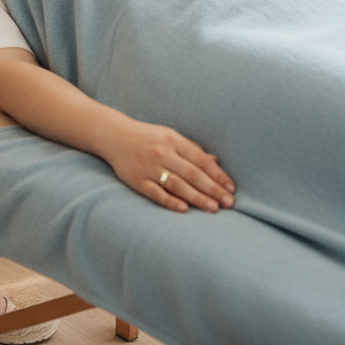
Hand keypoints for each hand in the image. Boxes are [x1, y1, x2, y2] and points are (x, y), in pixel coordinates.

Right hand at [103, 116, 235, 214]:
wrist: (114, 135)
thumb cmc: (147, 137)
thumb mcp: (170, 136)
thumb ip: (192, 149)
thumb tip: (216, 162)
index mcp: (173, 140)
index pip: (200, 160)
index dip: (218, 175)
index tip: (231, 188)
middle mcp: (162, 153)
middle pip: (192, 174)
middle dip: (212, 189)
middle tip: (229, 203)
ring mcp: (149, 167)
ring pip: (177, 185)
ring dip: (197, 197)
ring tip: (213, 209)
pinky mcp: (137, 180)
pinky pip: (155, 192)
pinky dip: (170, 201)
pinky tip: (184, 209)